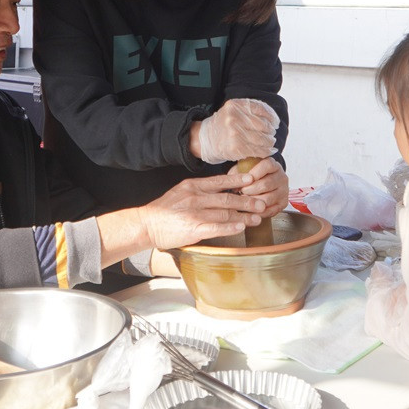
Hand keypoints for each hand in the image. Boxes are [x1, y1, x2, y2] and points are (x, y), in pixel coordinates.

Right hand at [138, 172, 266, 250]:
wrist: (147, 224)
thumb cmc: (164, 210)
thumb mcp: (181, 192)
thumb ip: (199, 191)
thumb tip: (220, 191)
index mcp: (193, 186)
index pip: (220, 181)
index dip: (237, 180)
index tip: (252, 179)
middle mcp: (196, 197)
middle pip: (227, 198)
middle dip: (247, 201)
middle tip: (261, 203)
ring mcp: (195, 213)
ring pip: (225, 213)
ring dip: (244, 216)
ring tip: (257, 218)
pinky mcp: (193, 229)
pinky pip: (216, 227)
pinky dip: (230, 227)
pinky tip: (240, 227)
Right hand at [194, 98, 278, 164]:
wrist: (206, 138)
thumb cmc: (224, 125)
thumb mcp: (233, 110)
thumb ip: (249, 111)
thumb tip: (273, 120)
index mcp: (235, 105)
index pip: (261, 109)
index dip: (272, 117)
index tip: (275, 123)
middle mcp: (235, 117)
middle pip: (264, 125)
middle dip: (271, 131)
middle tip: (272, 135)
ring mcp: (235, 133)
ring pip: (262, 139)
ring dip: (270, 143)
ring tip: (270, 143)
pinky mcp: (235, 147)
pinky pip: (257, 150)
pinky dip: (265, 152)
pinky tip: (268, 151)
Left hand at [229, 156, 288, 217]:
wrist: (265, 184)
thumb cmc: (253, 175)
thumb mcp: (245, 169)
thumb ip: (239, 171)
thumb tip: (232, 180)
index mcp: (274, 165)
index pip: (267, 166)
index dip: (254, 173)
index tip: (244, 179)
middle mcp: (282, 177)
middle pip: (266, 184)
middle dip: (249, 190)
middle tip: (240, 192)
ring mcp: (284, 191)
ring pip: (267, 199)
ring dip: (252, 201)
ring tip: (243, 200)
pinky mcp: (283, 204)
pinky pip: (270, 211)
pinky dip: (257, 212)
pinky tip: (248, 210)